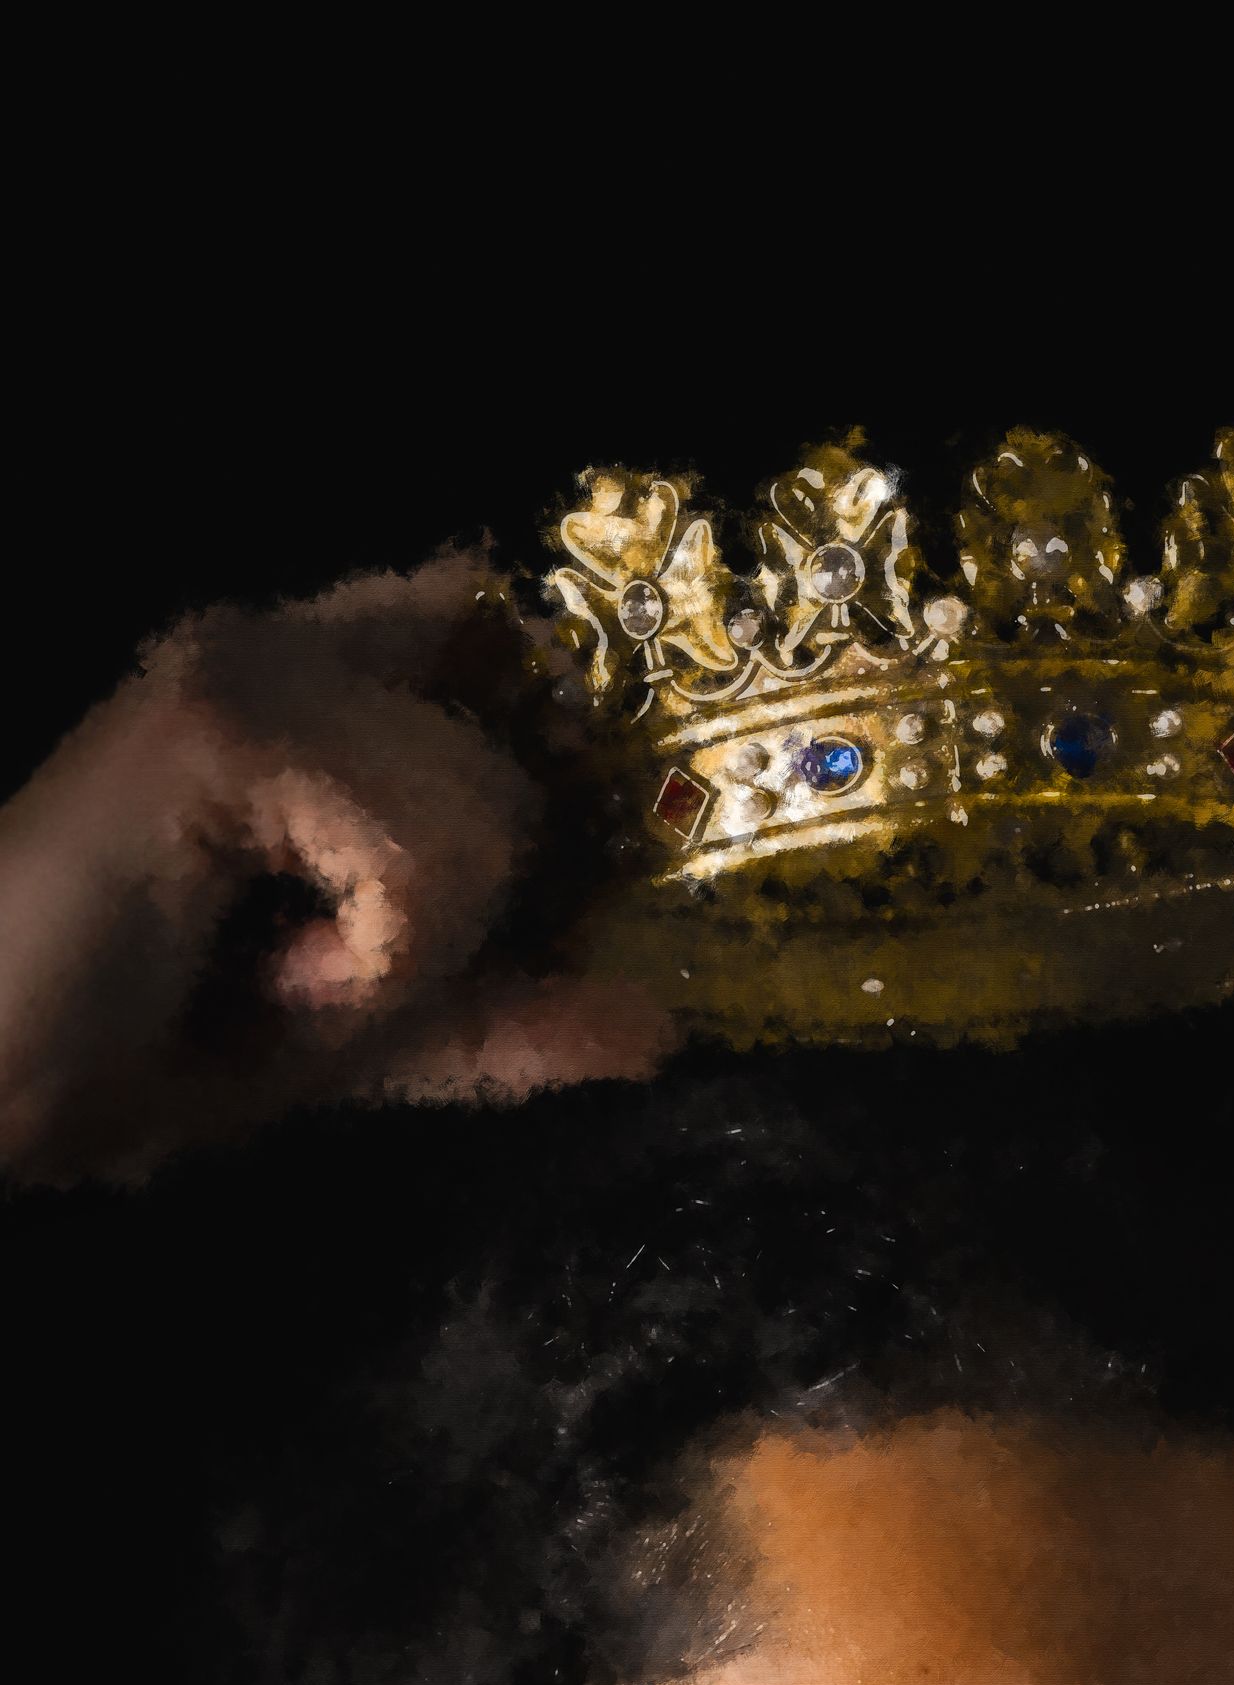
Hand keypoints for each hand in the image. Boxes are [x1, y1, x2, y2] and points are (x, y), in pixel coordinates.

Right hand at [0, 552, 678, 1184]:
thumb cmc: (122, 1052)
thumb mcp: (353, 1036)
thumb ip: (493, 1013)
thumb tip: (659, 1021)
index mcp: (308, 678)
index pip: (491, 631)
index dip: (544, 724)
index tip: (545, 848)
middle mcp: (283, 635)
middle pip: (519, 770)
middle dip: (448, 921)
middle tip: (305, 974)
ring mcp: (251, 664)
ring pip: (486, 818)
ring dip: (398, 956)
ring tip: (269, 979)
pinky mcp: (222, 724)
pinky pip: (419, 861)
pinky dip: (361, 966)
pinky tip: (247, 978)